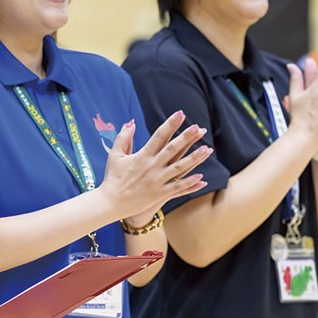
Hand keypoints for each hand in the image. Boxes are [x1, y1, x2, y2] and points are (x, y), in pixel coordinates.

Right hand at [98, 111, 212, 221]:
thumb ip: (124, 137)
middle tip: (198, 127)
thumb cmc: (112, 178)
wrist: (109, 203)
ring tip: (207, 149)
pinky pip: (177, 188)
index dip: (170, 124)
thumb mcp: (115, 155)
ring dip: (194, 159)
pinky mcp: (159, 194)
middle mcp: (151, 167)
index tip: (180, 113)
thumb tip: (132, 122)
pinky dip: (189, 183)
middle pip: (172, 149)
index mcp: (142, 156)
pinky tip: (202, 177)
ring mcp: (157, 181)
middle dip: (186, 138)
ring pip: (179, 168)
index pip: (159, 136)